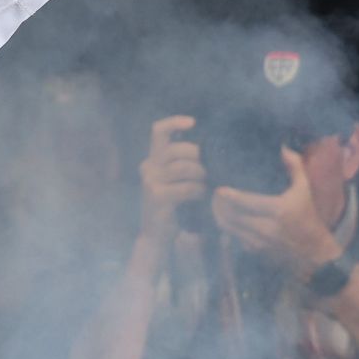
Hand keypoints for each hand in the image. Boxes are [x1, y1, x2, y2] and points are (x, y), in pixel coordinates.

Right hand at [139, 115, 205, 241]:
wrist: (157, 236)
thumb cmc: (174, 206)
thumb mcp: (176, 180)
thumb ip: (184, 162)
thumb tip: (208, 145)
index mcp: (153, 159)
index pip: (158, 131)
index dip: (175, 122)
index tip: (193, 122)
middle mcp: (148, 167)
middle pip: (177, 149)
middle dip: (198, 156)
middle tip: (209, 168)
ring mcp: (151, 182)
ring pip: (184, 167)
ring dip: (201, 175)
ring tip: (207, 184)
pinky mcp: (157, 197)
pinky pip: (186, 187)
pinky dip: (199, 191)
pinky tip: (202, 196)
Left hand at [210, 145, 342, 281]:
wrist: (314, 250)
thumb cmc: (307, 214)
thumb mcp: (304, 188)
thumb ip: (295, 166)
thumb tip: (282, 148)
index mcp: (279, 210)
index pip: (249, 203)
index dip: (231, 196)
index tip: (219, 189)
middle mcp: (268, 228)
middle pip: (235, 216)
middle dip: (220, 206)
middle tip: (212, 195)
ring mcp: (261, 242)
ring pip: (231, 229)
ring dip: (219, 217)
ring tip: (214, 205)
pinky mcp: (257, 251)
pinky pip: (235, 238)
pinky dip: (227, 228)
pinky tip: (223, 218)